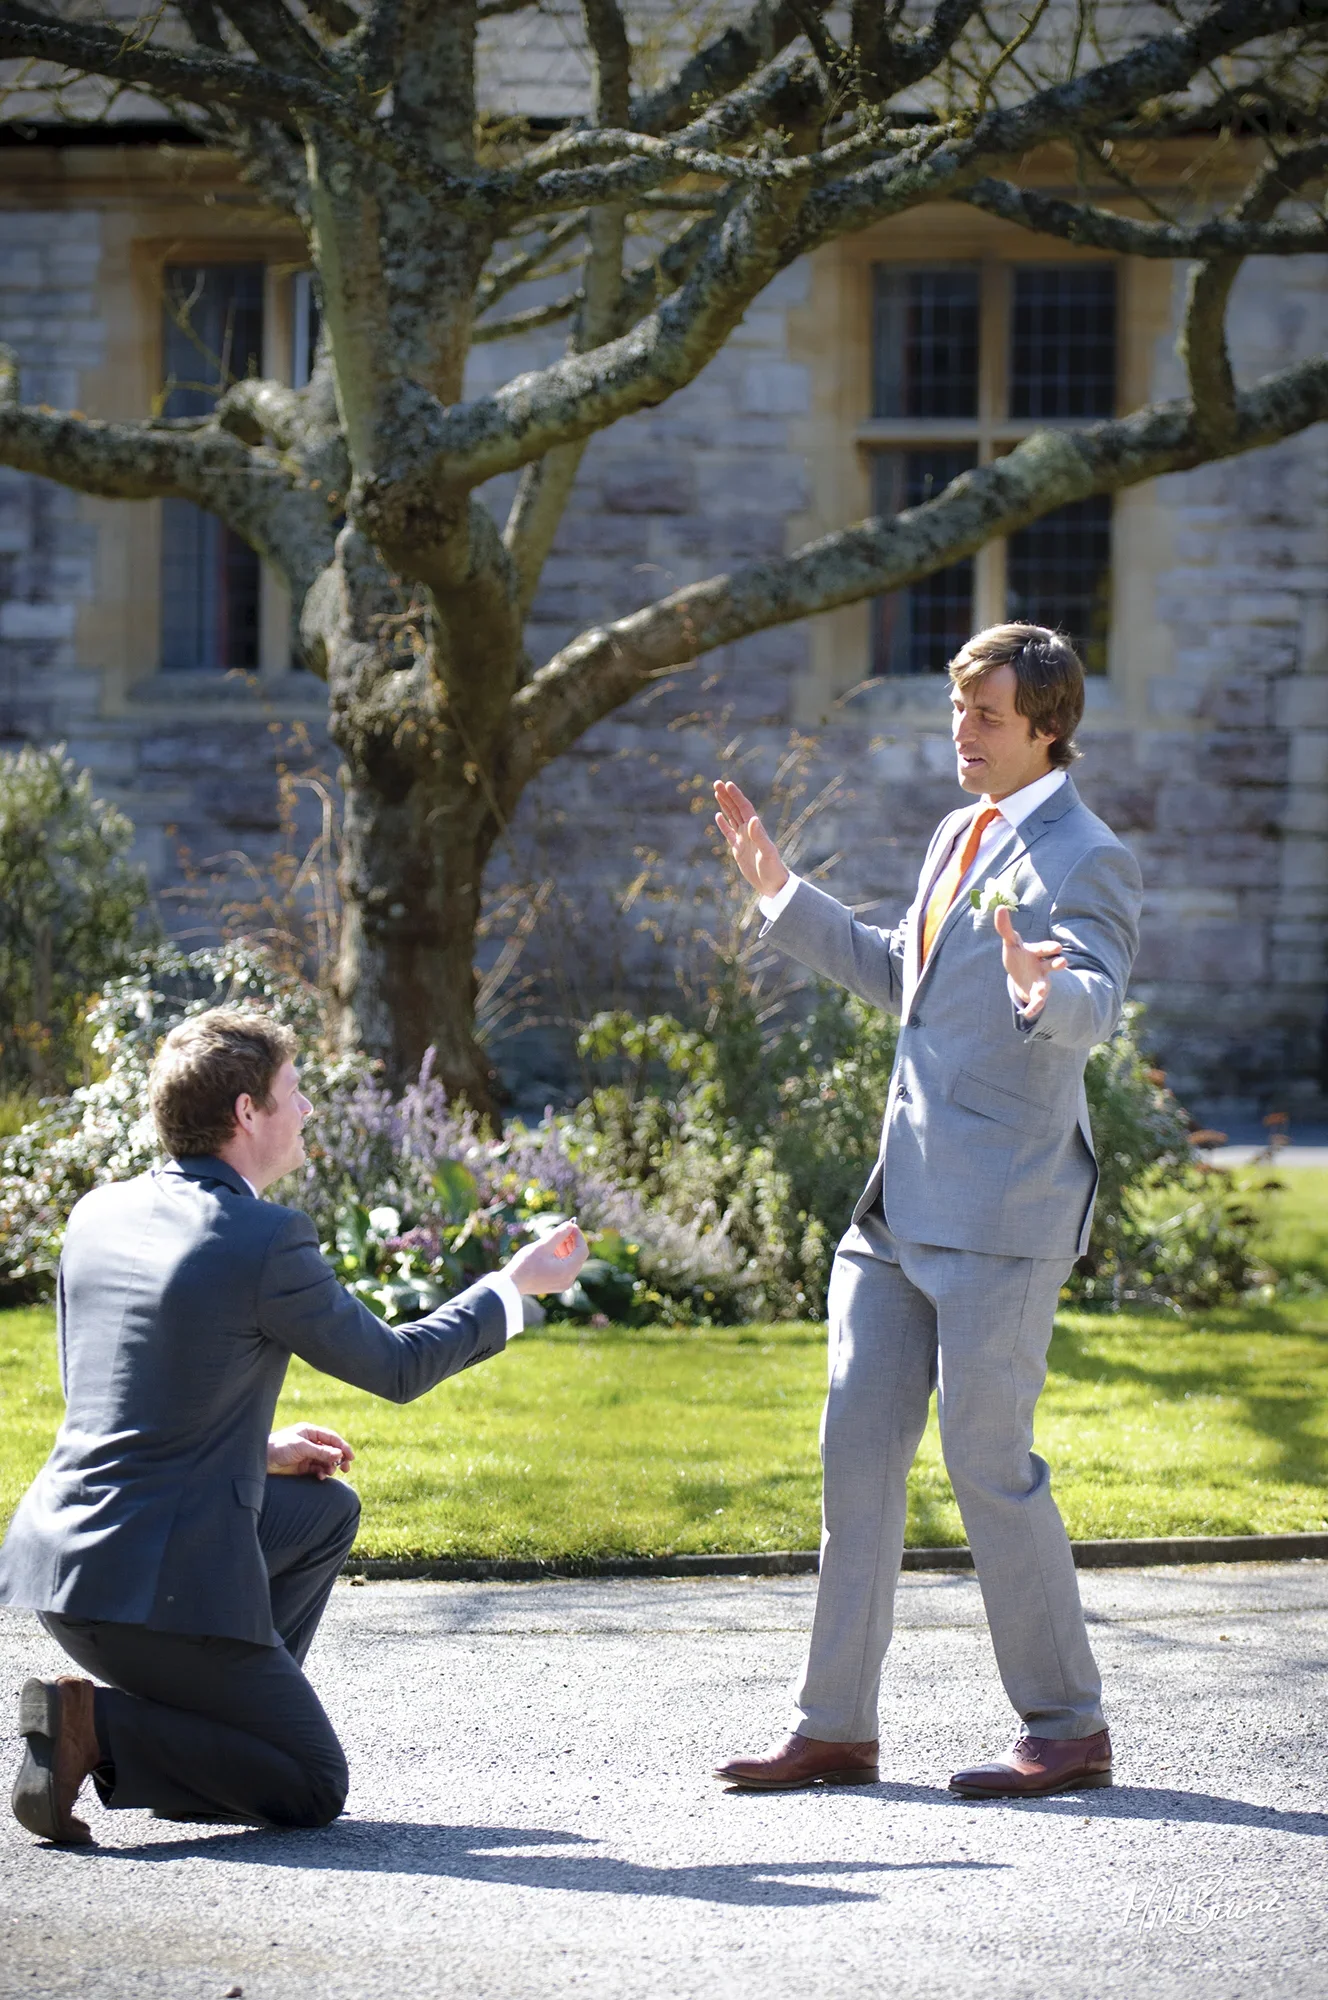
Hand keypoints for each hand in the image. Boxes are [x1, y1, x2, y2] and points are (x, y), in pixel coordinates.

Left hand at [267, 1423, 353, 1478]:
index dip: (343, 1447)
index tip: (351, 1457)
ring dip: (330, 1467)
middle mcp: (310, 1443)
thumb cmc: (279, 1448)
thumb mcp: (301, 1447)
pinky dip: (322, 1473)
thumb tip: (339, 1454)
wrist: (261, 1461)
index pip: (332, 1438)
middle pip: (331, 1450)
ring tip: (329, 1472)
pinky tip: (321, 1476)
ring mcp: (307, 1455)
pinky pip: (318, 1470)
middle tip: (346, 1468)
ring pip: (326, 1461)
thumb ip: (320, 1451)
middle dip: (339, 1458)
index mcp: (310, 1432)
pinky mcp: (303, 1468)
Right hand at [504, 1219, 587, 1296]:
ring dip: (566, 1248)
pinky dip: (561, 1257)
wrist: (511, 1284)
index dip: (578, 1235)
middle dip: (572, 1241)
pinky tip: (551, 1249)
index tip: (571, 1225)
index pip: (582, 1250)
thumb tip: (570, 1224)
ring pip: (572, 1262)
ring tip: (554, 1239)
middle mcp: (569, 1280)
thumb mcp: (543, 1246)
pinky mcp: (557, 1285)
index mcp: (567, 1271)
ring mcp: (563, 1284)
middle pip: (578, 1256)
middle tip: (563, 1229)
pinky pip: (565, 1268)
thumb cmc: (525, 1264)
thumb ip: (558, 1234)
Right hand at [713, 780, 789, 898]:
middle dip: (727, 796)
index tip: (727, 784)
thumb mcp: (766, 853)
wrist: (773, 885)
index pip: (744, 808)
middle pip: (736, 809)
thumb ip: (759, 836)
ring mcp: (743, 840)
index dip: (736, 796)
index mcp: (756, 829)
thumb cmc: (773, 869)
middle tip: (717, 782)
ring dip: (725, 805)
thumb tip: (752, 818)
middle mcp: (749, 831)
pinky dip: (723, 824)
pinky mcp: (738, 850)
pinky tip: (718, 815)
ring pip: (732, 817)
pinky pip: (729, 833)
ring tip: (717, 792)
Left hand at [994, 906, 1066, 1021]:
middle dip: (1057, 964)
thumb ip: (1005, 928)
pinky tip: (1027, 1014)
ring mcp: (1041, 981)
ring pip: (1047, 985)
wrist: (1021, 976)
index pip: (1043, 949)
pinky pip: (1037, 1002)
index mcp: (1036, 952)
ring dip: (1044, 990)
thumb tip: (1000, 908)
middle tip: (1063, 962)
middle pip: (1052, 965)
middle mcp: (1043, 966)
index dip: (1049, 948)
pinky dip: (1033, 1008)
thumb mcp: (1011, 943)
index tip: (1056, 948)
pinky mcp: (1037, 994)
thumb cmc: (1018, 956)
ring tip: (1042, 996)